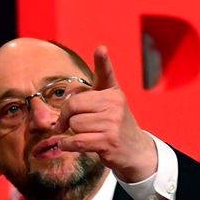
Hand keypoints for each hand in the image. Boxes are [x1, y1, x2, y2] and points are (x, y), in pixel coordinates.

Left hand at [56, 46, 156, 182]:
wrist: (134, 150)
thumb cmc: (114, 125)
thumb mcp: (107, 105)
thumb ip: (87, 96)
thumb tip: (65, 96)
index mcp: (113, 93)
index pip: (106, 73)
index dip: (103, 60)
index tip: (101, 49)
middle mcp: (115, 104)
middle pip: (73, 105)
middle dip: (66, 116)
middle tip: (66, 123)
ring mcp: (113, 123)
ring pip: (74, 124)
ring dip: (72, 132)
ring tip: (84, 134)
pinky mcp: (108, 141)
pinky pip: (76, 141)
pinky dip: (66, 144)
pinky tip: (67, 144)